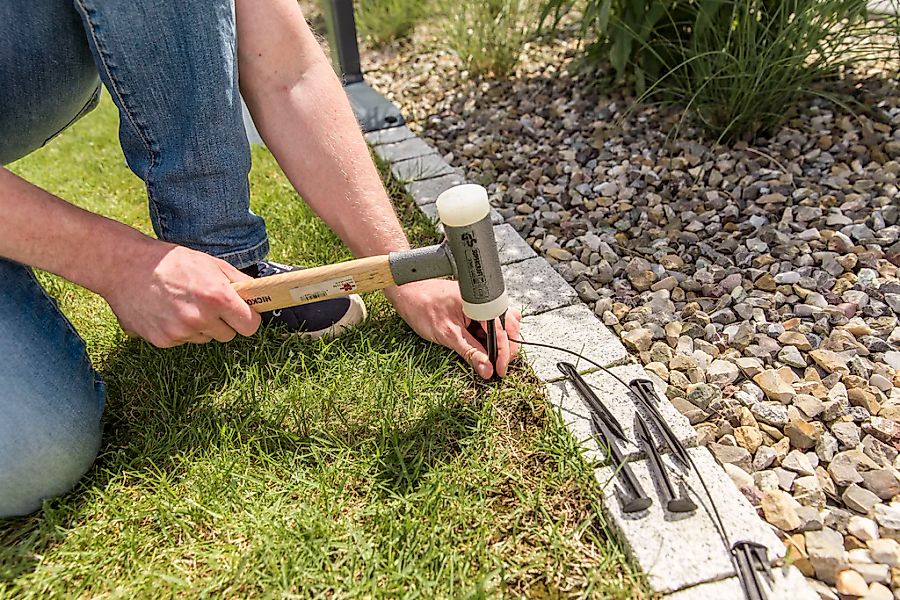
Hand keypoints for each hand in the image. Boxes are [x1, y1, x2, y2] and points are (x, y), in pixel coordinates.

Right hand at [100, 239, 260, 346]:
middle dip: (223, 322)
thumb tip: (257, 293)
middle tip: (207, 303)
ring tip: (182, 302)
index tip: (244, 314)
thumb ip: (237, 281)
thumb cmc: (170, 261)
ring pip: (204, 338)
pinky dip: (178, 329)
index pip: (250, 326)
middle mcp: (200, 318)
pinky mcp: (162, 341)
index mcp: (217, 297)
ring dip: (200, 326)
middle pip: (228, 335)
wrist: (124, 266)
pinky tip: (167, 310)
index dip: (248, 319)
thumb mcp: (210, 263)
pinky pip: (183, 340)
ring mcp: (180, 332)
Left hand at [385, 279, 521, 378]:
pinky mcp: (472, 310)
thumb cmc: (422, 306)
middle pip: (507, 328)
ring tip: (485, 359)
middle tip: (496, 367)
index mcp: (482, 304)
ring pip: (498, 328)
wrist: (407, 292)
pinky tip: (478, 348)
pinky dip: (484, 339)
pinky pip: (486, 325)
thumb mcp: (447, 334)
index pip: (503, 332)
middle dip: (504, 349)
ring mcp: (479, 305)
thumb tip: (486, 368)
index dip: (503, 354)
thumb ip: (469, 352)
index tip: (500, 371)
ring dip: (494, 345)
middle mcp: (484, 302)